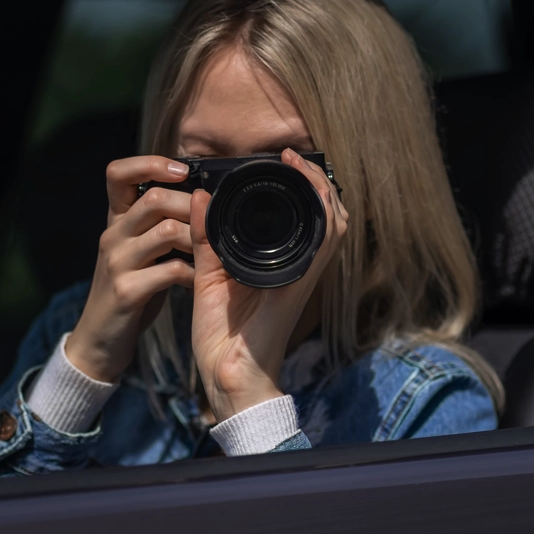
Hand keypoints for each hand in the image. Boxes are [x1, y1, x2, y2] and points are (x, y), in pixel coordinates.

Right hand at [68, 156, 194, 381]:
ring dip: (198, 239)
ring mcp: (117, 263)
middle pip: (154, 198)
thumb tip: (200, 199)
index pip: (118, 173)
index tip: (183, 171)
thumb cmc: (132, 289)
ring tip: (213, 251)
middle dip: (191, 206)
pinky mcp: (126, 291)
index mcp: (116, 220)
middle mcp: (112, 235)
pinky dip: (194, 273)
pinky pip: (170, 271)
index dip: (150, 163)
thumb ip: (160, 223)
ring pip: (165, 231)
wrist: (99, 339)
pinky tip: (202, 280)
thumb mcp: (140, 250)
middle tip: (214, 222)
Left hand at [189, 148, 349, 421]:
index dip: (303, 187)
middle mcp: (297, 268)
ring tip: (301, 165)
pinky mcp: (299, 286)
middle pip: (328, 216)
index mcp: (277, 266)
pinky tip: (310, 195)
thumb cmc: (221, 336)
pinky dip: (322, 216)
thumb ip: (206, 238)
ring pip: (334, 224)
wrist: (226, 376)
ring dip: (322, 191)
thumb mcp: (208, 277)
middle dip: (317, 180)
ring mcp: (303, 277)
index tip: (283, 160)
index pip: (303, 219)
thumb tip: (200, 197)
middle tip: (295, 156)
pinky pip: (322, 246)